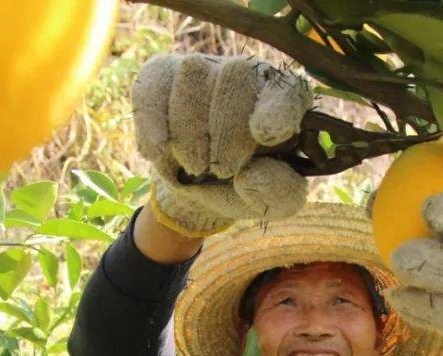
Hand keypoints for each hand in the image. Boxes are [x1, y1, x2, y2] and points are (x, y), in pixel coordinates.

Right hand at [131, 53, 311, 237]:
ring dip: (189, 131)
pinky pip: (153, 85)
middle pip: (237, 76)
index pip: (289, 90)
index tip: (265, 134)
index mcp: (286, 101)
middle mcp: (248, 73)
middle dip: (224, 130)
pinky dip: (153, 124)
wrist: (199, 186)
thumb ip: (276, 191)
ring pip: (193, 74)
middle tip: (220, 171)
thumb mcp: (271, 200)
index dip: (277, 108)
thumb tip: (251, 175)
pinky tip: (157, 154)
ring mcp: (205, 68)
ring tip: (195, 166)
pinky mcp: (164, 74)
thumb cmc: (246, 185)